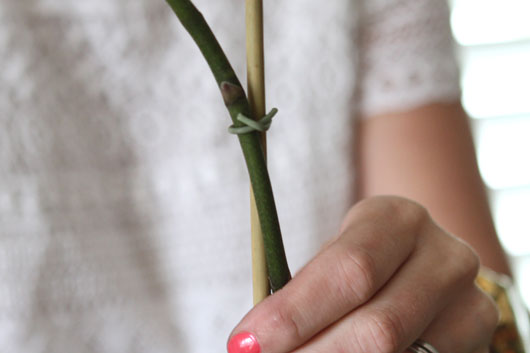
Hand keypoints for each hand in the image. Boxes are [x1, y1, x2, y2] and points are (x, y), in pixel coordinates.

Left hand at [227, 196, 498, 352]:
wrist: (419, 261)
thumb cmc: (362, 259)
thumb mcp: (334, 259)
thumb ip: (305, 294)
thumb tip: (256, 340)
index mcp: (396, 218)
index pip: (346, 270)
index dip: (294, 313)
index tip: (247, 342)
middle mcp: (443, 255)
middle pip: (378, 324)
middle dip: (311, 351)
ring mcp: (469, 300)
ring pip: (398, 351)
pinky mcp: (479, 335)